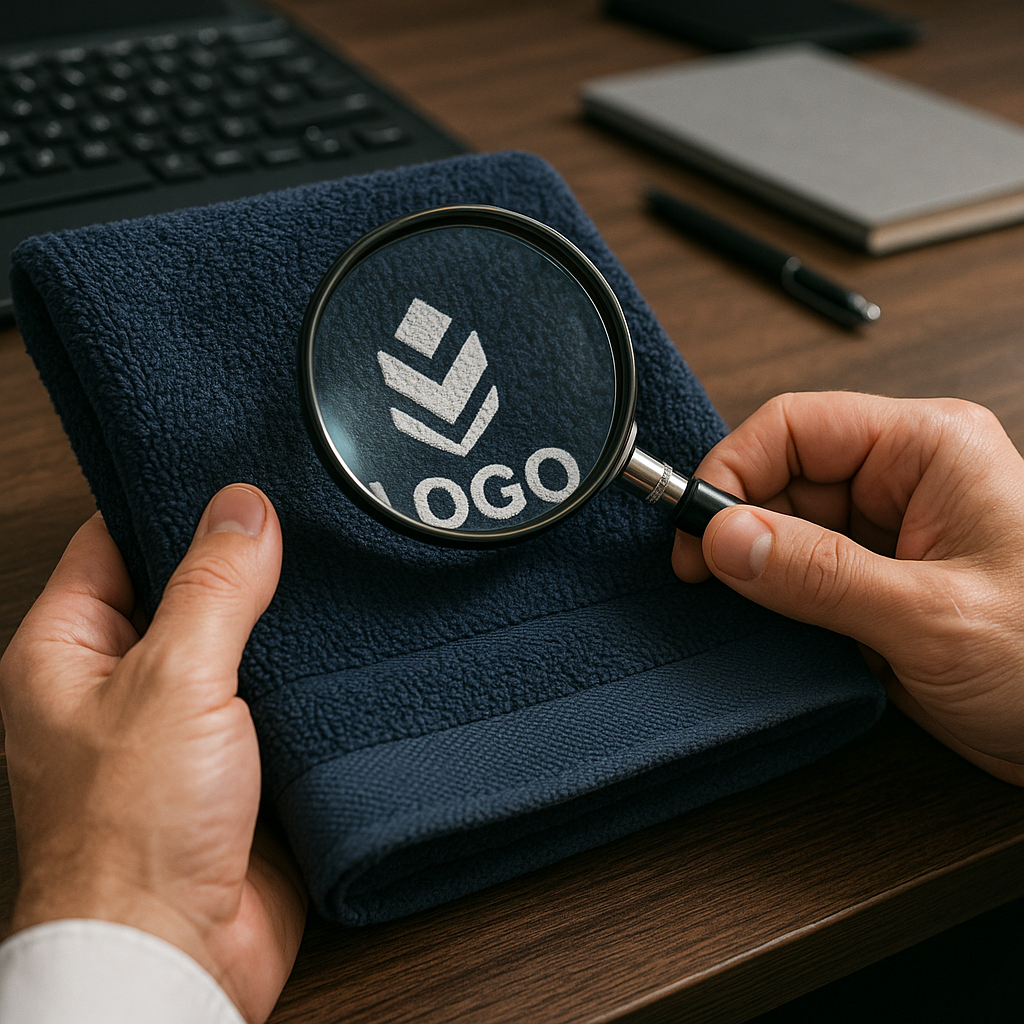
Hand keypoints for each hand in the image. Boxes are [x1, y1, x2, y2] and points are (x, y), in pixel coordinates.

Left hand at [0, 485, 305, 1022]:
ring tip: (332, 572)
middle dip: (240, 559)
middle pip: (182, 587)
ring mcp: (182, 723)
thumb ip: (211, 587)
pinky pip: (275, 694)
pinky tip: (346, 646)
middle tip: (298, 515)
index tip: (232, 470)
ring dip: (281, 619)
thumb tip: (243, 510)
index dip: (169, 499)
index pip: (112, 539)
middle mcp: (121, 683)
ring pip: (238, 641)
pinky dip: (307, 672)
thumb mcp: (172, 679)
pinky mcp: (238, 760)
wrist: (181, 957)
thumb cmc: (131, 838)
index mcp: (68, 652)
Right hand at [673, 393, 1023, 786]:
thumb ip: (820, 575)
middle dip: (736, 525)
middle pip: (780, 477)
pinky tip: (764, 627)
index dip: (734, 469)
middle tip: (703, 577)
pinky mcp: (873, 587)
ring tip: (739, 610)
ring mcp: (886, 538)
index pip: (796, 426)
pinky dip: (771, 602)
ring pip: (781, 530)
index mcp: (927, 451)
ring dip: (752, 569)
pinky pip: (798, 577)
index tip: (696, 528)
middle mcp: (902, 483)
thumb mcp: (932, 617)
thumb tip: (724, 537)